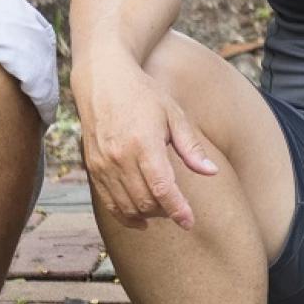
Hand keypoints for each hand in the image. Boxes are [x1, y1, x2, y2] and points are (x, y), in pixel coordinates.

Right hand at [74, 54, 221, 229]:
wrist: (103, 81)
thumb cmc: (143, 95)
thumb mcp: (174, 115)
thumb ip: (191, 147)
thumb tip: (211, 172)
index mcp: (144, 143)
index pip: (162, 188)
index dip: (177, 210)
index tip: (189, 223)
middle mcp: (120, 157)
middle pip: (145, 201)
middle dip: (165, 212)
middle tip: (179, 209)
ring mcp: (103, 165)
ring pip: (126, 206)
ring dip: (146, 215)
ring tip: (162, 210)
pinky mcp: (92, 168)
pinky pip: (108, 203)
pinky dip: (125, 215)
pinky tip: (140, 218)